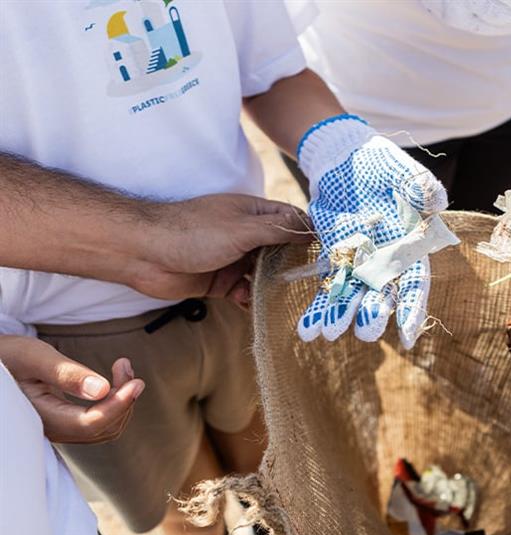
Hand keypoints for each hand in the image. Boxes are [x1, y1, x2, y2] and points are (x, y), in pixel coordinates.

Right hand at [0, 336, 143, 443]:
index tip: (137, 382)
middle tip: (124, 365)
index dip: (119, 405)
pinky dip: (115, 401)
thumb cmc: (10, 357)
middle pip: (104, 427)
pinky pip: (100, 420)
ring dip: (122, 400)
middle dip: (123, 398)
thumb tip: (102, 389)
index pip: (91, 423)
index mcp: (43, 418)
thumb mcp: (36, 358)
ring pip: (106, 427)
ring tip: (122, 368)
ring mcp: (61, 428)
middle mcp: (54, 430)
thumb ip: (67, 374)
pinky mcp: (67, 421)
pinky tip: (115, 379)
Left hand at [132, 194, 312, 304]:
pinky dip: (253, 301)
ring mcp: (234, 258)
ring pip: (266, 275)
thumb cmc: (191, 232)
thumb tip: (313, 230)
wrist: (143, 253)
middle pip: (282, 251)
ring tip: (289, 301)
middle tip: (315, 284)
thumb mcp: (243, 229)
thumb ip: (279, 230)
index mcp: (254, 213)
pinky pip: (246, 293)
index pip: (292, 221)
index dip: (310, 236)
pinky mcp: (221, 281)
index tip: (329, 254)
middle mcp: (247, 234)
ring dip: (275, 287)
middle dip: (296, 267)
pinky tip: (254, 307)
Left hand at [295, 114, 447, 347]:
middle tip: (365, 334)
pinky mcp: (334, 258)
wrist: (347, 157)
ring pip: (352, 296)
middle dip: (373, 315)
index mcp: (411, 246)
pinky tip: (309, 329)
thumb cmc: (382, 164)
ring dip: (342, 315)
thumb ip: (421, 187)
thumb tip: (436, 201)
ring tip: (329, 333)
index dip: (412, 307)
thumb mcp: (403, 171)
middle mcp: (386, 260)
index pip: (414, 282)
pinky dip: (318, 307)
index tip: (409, 334)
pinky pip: (327, 286)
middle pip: (381, 295)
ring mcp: (359, 261)